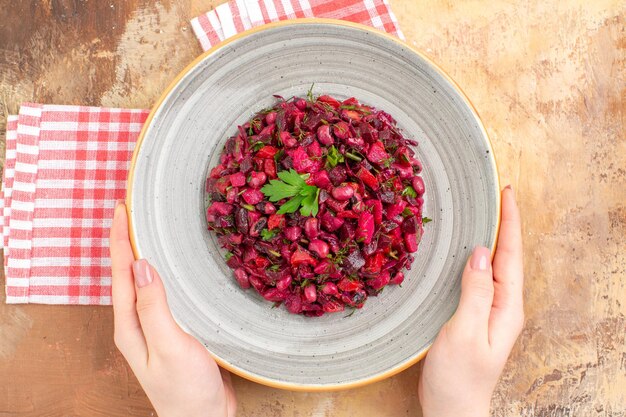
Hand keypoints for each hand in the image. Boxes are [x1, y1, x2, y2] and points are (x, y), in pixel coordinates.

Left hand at [110, 202, 235, 416]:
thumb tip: (142, 265)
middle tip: (132, 211)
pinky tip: (171, 268)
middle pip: (128, 274)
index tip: (121, 209)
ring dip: (143, 255)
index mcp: (129, 326)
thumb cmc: (186, 389)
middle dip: (126, 241)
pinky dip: (162, 273)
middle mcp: (136, 324)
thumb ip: (154, 307)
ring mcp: (153, 328)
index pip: (121, 273)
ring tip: (147, 230)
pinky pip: (161, 294)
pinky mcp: (171, 331)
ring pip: (144, 283)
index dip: (120, 239)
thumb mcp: (169, 346)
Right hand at [418, 186, 523, 416]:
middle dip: (503, 224)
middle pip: (506, 256)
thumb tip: (480, 253)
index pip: (511, 255)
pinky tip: (462, 252)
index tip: (506, 192)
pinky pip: (477, 279)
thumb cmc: (459, 377)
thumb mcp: (466, 331)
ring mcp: (489, 311)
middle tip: (494, 194)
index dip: (510, 222)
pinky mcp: (473, 316)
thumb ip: (475, 292)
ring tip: (482, 214)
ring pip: (492, 266)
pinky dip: (473, 258)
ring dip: (490, 238)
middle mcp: (503, 305)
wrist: (453, 409)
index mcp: (507, 306)